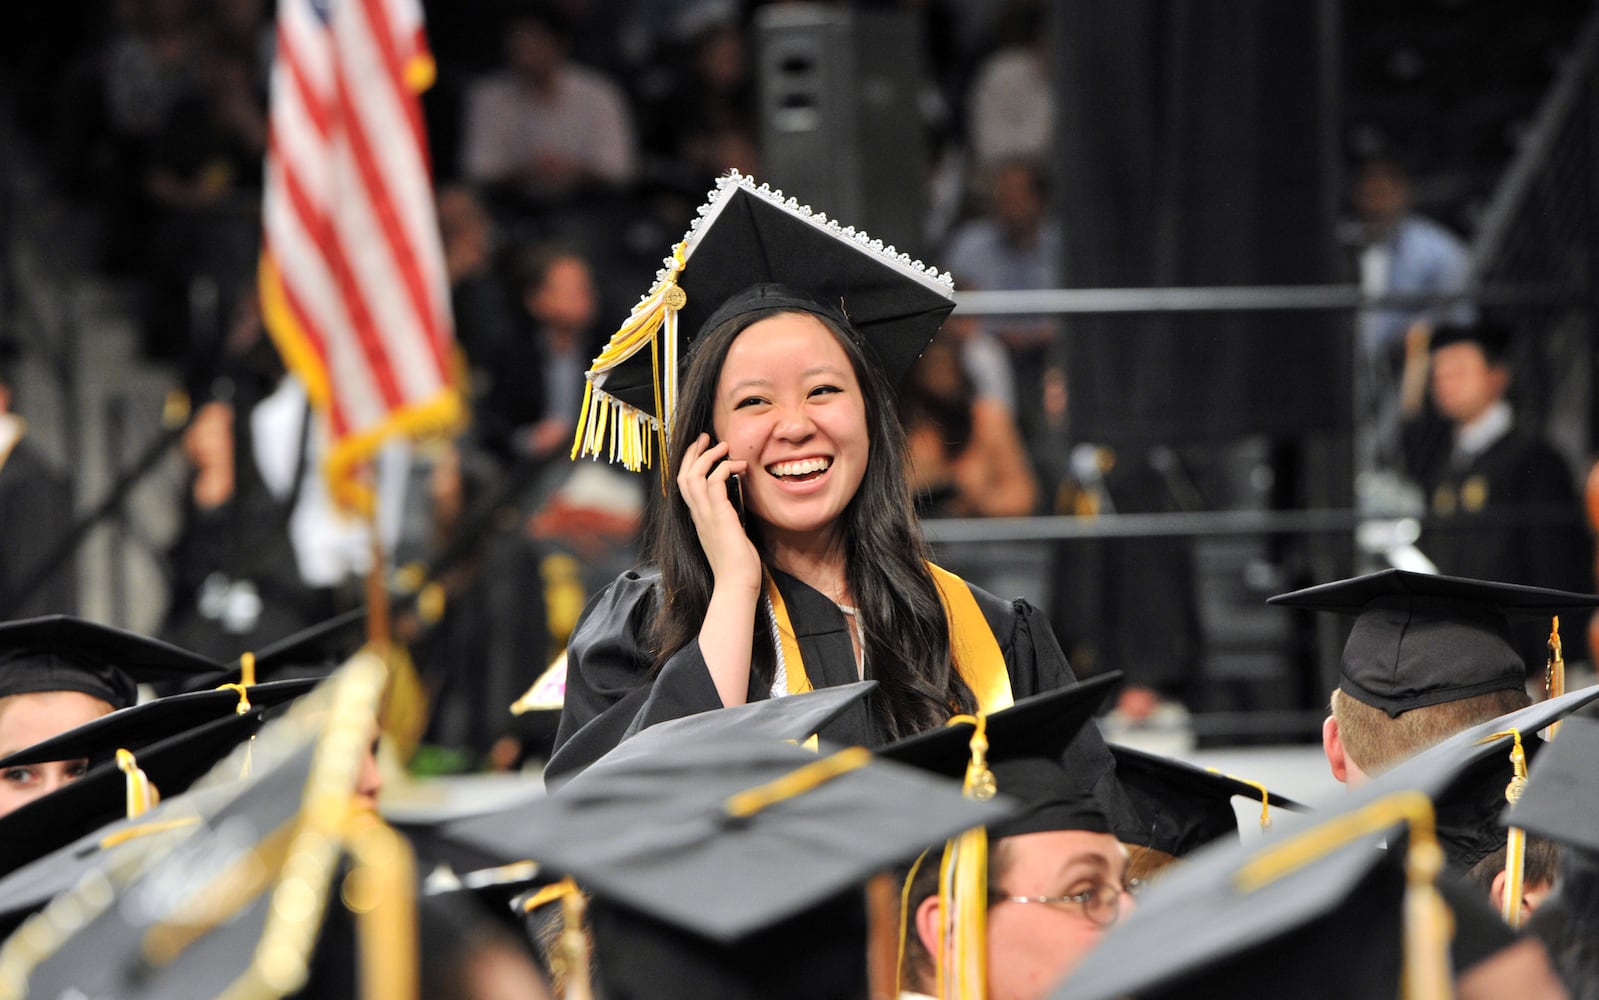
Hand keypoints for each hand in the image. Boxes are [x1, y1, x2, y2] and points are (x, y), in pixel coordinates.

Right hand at [678, 434, 759, 592]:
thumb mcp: (729, 535)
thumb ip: (727, 518)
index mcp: (698, 519)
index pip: (685, 485)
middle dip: (693, 453)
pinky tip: (739, 468)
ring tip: (724, 446)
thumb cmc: (737, 566)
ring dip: (709, 457)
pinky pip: (715, 482)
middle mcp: (697, 515)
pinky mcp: (719, 516)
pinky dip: (725, 469)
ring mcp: (706, 516)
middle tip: (706, 437)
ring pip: (694, 475)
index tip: (703, 450)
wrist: (736, 584)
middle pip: (683, 475)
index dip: (691, 464)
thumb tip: (735, 503)